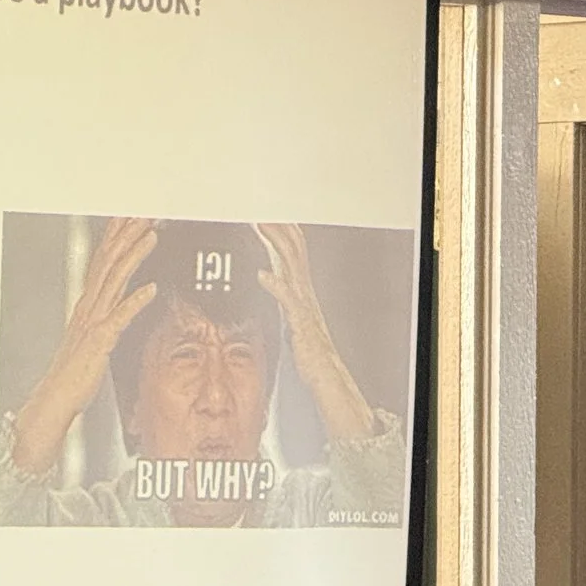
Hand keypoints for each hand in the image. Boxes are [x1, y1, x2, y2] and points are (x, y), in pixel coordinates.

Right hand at [9, 216, 158, 474]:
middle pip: (108, 262)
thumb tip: (127, 296)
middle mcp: (89, 308)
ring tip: (151, 235)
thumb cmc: (74, 373)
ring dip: (133, 256)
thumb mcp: (93, 336)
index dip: (117, 235)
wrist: (55, 399)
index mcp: (87, 305)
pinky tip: (150, 289)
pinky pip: (118, 319)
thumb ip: (109, 313)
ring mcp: (93, 323)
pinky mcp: (99, 342)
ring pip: (114, 281)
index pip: (103, 261)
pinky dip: (134, 302)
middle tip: (144, 211)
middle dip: (126, 234)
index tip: (131, 214)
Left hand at [254, 223, 375, 442]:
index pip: (293, 253)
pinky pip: (288, 301)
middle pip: (293, 252)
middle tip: (261, 210)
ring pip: (291, 267)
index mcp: (301, 291)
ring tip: (261, 227)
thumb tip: (268, 281)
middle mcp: (305, 294)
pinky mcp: (300, 323)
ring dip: (276, 245)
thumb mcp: (292, 318)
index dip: (282, 232)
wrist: (325, 375)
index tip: (267, 214)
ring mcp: (304, 306)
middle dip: (278, 229)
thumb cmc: (307, 351)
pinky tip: (261, 275)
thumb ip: (282, 298)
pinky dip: (275, 285)